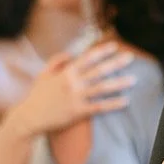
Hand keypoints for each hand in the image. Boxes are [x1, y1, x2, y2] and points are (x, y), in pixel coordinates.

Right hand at [8, 41, 135, 137]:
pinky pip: (99, 107)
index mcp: (65, 72)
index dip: (102, 51)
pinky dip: (113, 104)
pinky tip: (125, 101)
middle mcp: (73, 83)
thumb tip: (71, 54)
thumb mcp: (43, 74)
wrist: (30, 117)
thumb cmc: (37, 96)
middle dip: (116, 63)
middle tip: (131, 58)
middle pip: (99, 71)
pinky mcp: (78, 112)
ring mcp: (76, 97)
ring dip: (119, 83)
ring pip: (102, 88)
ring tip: (134, 80)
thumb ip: (57, 61)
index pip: (87, 58)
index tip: (115, 46)